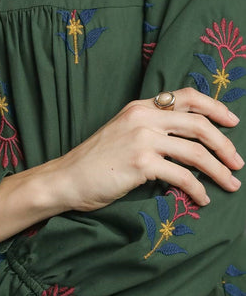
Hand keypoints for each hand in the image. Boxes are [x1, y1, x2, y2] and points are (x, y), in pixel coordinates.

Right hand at [39, 87, 242, 215]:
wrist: (67, 178)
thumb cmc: (95, 161)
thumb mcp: (123, 132)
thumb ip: (150, 128)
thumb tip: (188, 139)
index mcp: (140, 107)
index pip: (187, 96)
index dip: (215, 107)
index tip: (233, 122)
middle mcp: (143, 117)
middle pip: (198, 124)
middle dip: (224, 144)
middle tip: (237, 162)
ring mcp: (142, 139)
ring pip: (195, 151)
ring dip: (219, 170)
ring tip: (231, 184)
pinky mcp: (141, 163)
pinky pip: (182, 176)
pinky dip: (198, 189)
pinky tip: (202, 199)